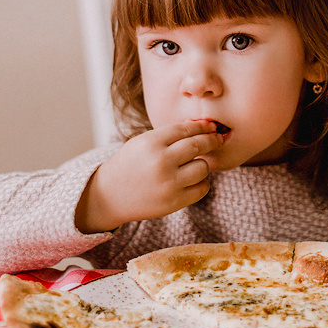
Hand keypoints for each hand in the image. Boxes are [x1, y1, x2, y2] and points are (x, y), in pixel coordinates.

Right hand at [75, 120, 223, 233]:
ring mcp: (168, 183)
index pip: (186, 130)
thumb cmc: (130, 163)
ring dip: (204, 163)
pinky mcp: (174, 202)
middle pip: (198, 146)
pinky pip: (202, 188)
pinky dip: (202, 182)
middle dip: (211, 140)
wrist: (110, 195)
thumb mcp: (143, 142)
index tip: (210, 126)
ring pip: (203, 167)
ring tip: (195, 163)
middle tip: (217, 138)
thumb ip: (170, 135)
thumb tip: (199, 125)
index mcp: (152, 143)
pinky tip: (192, 179)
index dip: (202, 127)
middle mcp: (161, 162)